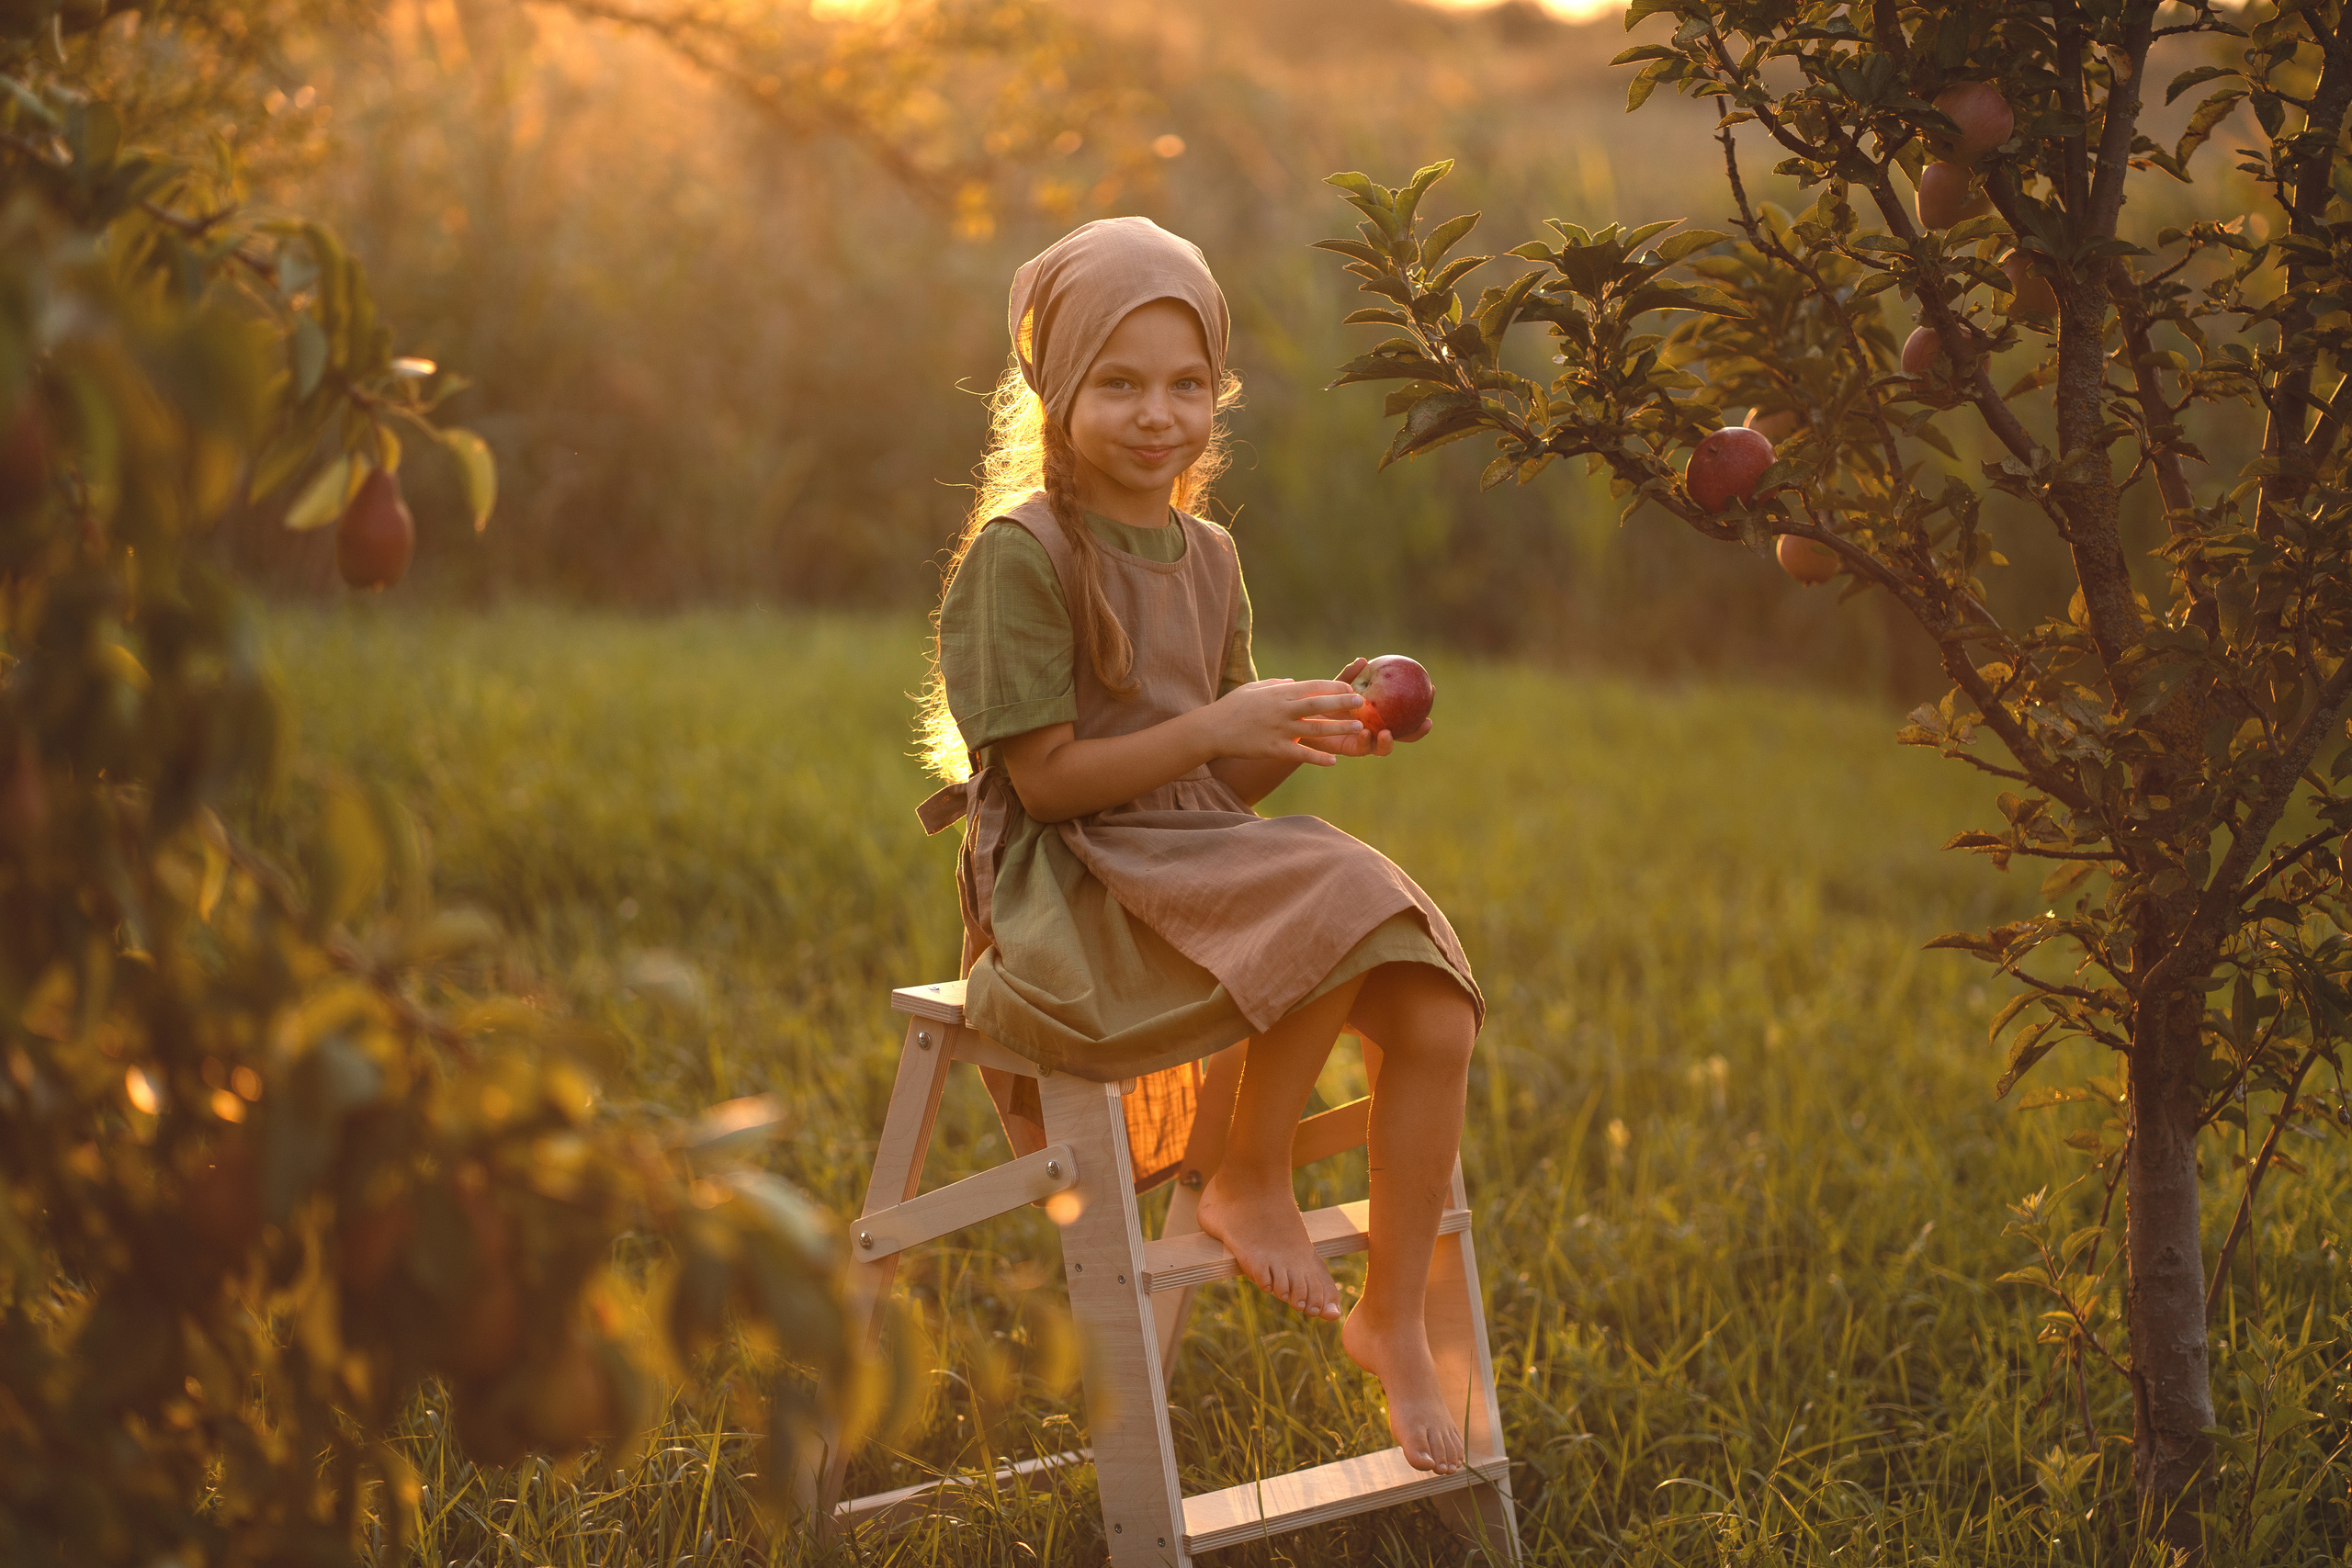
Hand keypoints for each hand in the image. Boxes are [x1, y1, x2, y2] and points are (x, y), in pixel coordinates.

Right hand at [1201, 678, 1364, 767]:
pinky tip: (1333, 762)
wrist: (1211, 729)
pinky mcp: (1273, 748)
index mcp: (1280, 693)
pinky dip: (1318, 759)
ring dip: (1339, 728)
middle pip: (1319, 704)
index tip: (1350, 687)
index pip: (1313, 686)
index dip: (1334, 686)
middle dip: (1342, 703)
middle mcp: (1283, 709)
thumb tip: (1293, 682)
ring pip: (1315, 729)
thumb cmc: (1232, 707)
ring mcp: (1279, 729)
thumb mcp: (1254, 688)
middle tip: (1362, 703)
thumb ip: (1276, 684)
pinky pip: (1300, 754)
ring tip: (1358, 728)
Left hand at [1307, 658, 1433, 756]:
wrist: (1302, 718)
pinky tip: (1365, 733)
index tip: (1431, 690)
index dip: (1420, 703)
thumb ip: (1349, 676)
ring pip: (1383, 748)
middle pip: (1402, 735)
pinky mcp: (1349, 750)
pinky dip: (1366, 742)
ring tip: (1387, 733)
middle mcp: (1375, 729)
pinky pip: (1361, 749)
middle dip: (1416, 732)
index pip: (1404, 712)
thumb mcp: (1336, 686)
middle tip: (1426, 723)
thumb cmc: (1321, 700)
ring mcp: (1364, 742)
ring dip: (1389, 742)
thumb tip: (1362, 660)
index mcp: (1378, 714)